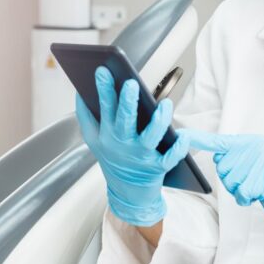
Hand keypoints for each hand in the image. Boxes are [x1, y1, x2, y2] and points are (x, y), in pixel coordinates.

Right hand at [75, 66, 190, 226]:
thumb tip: (80, 92)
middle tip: (131, 83)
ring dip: (159, 120)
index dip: (103, 89)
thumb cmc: (113, 158)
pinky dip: (178, 148)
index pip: (105, 108)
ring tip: (165, 104)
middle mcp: (123, 143)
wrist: (126, 192)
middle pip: (125, 120)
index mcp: (107, 133)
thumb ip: (85, 116)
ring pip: (150, 137)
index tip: (103, 71)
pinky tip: (183, 136)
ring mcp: (141, 155)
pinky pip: (170, 158)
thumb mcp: (93, 140)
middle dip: (127, 102)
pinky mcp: (158, 167)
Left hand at [182, 129, 263, 239]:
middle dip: (232, 181)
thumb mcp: (251, 165)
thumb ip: (233, 158)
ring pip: (230, 182)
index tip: (179, 133)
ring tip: (257, 187)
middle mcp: (255, 147)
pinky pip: (241, 193)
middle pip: (222, 168)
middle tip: (251, 182)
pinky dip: (247, 199)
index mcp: (250, 141)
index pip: (218, 141)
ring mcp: (261, 162)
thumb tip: (216, 156)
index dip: (197, 138)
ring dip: (240, 191)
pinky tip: (259, 195)